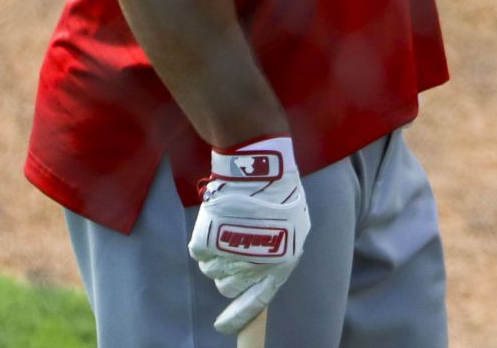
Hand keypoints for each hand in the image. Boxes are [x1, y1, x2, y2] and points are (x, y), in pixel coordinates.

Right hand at [189, 135, 311, 334]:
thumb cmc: (280, 194)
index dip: (239, 317)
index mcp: (280, 264)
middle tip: (237, 246)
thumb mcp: (295, 226)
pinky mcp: (205, 244)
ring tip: (232, 227)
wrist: (257, 169)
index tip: (223, 327)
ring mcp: (226, 257)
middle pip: (230, 286)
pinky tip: (220, 219)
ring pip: (214, 271)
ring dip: (220, 255)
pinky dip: (207, 240)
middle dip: (233, 271)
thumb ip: (282, 251)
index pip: (257, 302)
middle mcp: (252, 267)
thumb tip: (267, 271)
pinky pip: (201, 253)